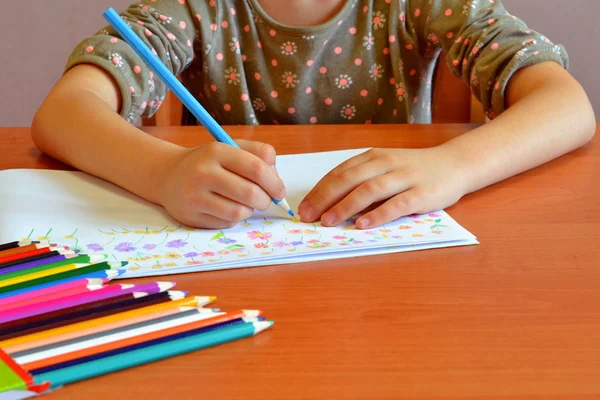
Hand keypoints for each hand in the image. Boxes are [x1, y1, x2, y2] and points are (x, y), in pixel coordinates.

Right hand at [159, 139, 284, 227]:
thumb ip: (258, 155)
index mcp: (217, 151)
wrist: (168, 175)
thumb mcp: (231, 148)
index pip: (256, 168)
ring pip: (239, 212)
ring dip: (249, 210)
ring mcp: (194, 196)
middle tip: (266, 200)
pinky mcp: (191, 216)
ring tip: (245, 203)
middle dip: (265, 200)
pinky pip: (226, 223)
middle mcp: (203, 172)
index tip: (279, 191)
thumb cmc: (209, 162)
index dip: (274, 183)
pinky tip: (226, 208)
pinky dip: (234, 218)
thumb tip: (276, 179)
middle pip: (250, 193)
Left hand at [298, 147, 467, 228]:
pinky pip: (396, 204)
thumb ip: (362, 178)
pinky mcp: (420, 193)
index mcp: (372, 157)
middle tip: (307, 216)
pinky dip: (378, 215)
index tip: (303, 207)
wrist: (454, 164)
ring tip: (328, 221)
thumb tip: (330, 201)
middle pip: (348, 180)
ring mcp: (403, 177)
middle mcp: (385, 163)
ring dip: (345, 206)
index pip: (339, 172)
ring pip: (369, 190)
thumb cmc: (414, 169)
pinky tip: (362, 225)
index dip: (319, 190)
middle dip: (324, 198)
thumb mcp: (385, 166)